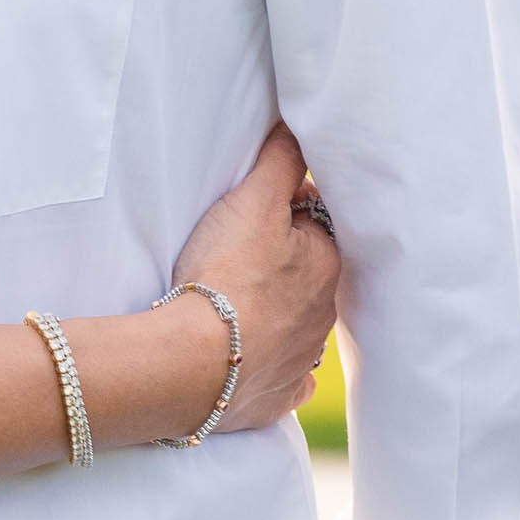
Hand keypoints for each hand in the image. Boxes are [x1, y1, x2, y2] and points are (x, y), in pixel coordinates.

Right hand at [169, 125, 339, 434]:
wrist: (192, 363)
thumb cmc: (225, 275)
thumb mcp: (251, 201)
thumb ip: (280, 159)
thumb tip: (301, 124)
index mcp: (326, 264)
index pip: (316, 222)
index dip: (286, 210)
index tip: (255, 209)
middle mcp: (325, 313)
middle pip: (308, 274)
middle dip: (284, 262)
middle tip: (239, 253)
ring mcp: (304, 359)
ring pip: (298, 324)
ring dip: (276, 311)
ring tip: (234, 301)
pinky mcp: (278, 394)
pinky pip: (284, 376)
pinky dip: (273, 366)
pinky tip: (252, 357)